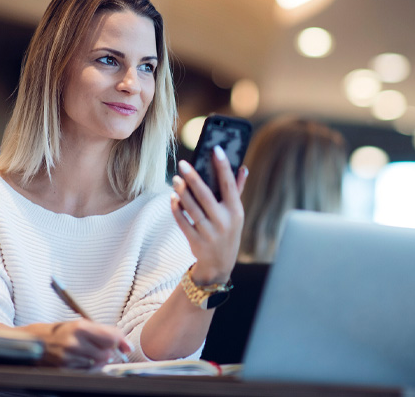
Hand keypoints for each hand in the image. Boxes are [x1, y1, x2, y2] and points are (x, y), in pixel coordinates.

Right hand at [0, 320, 131, 367]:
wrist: (36, 340)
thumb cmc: (61, 331)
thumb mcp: (81, 325)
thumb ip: (104, 332)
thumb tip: (125, 345)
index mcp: (80, 326)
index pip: (111, 337)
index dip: (121, 342)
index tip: (125, 347)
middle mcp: (75, 341)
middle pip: (106, 352)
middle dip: (108, 351)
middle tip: (102, 347)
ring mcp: (69, 356)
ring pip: (98, 363)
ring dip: (98, 359)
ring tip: (88, 352)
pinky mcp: (65, 367)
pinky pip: (87, 370)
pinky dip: (89, 366)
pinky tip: (81, 359)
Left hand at [170, 145, 247, 283]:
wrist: (220, 264)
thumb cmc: (228, 231)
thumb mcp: (236, 213)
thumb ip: (237, 190)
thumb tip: (242, 167)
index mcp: (236, 211)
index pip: (229, 185)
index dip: (223, 166)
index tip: (216, 149)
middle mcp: (224, 222)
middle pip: (206, 196)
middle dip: (193, 178)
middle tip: (183, 163)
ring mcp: (209, 233)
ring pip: (192, 208)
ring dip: (182, 192)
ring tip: (175, 179)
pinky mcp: (196, 241)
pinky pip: (183, 222)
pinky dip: (176, 209)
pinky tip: (172, 197)